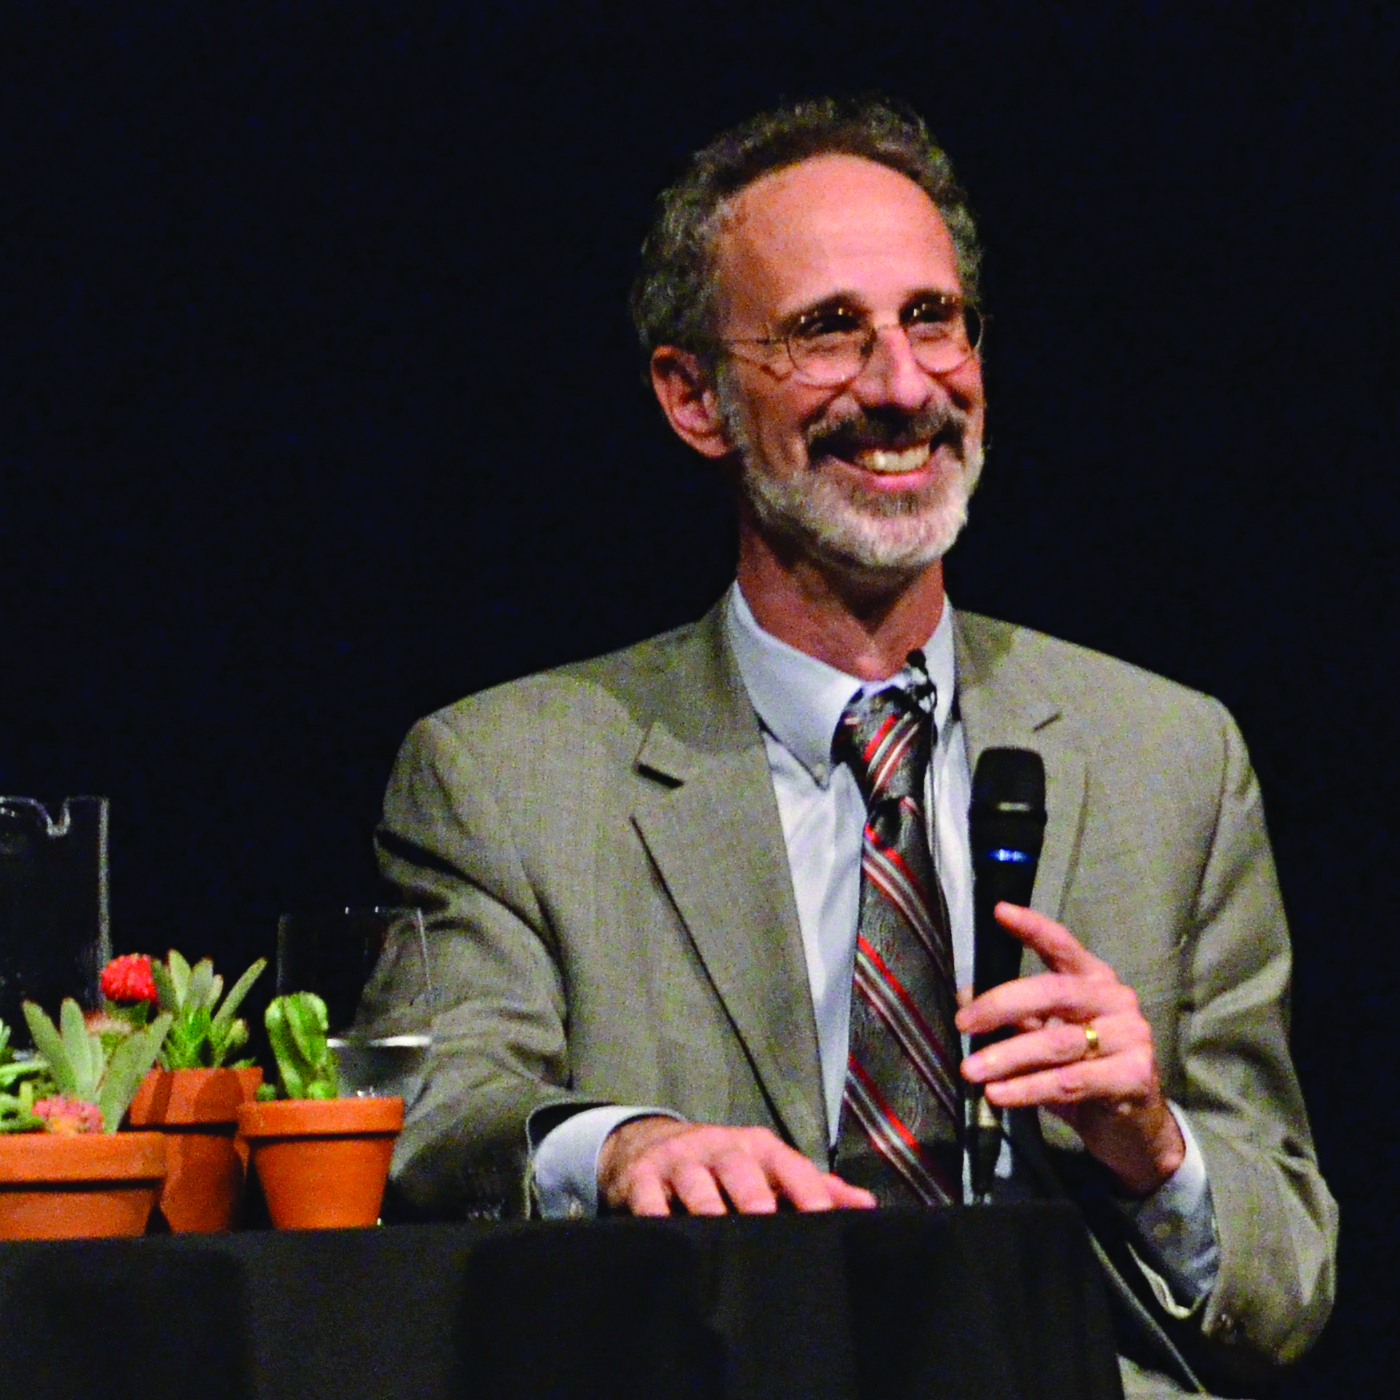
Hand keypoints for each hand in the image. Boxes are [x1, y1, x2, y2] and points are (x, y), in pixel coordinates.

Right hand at [597, 1116, 877, 1215]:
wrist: (650, 1143)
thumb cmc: (722, 1163)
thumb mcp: (766, 1166)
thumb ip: (813, 1186)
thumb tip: (865, 1205)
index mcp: (757, 1147)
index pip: (789, 1165)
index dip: (807, 1191)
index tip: (824, 1219)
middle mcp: (720, 1147)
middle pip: (739, 1168)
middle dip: (754, 1195)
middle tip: (766, 1223)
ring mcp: (680, 1160)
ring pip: (694, 1181)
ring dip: (706, 1206)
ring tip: (717, 1233)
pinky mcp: (642, 1175)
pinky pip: (646, 1195)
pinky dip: (653, 1211)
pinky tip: (663, 1229)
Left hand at [956, 903, 1185, 1196]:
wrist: (1135, 1130)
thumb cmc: (1085, 1074)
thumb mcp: (1048, 1038)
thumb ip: (1016, 1016)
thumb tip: (962, 997)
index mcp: (1095, 980)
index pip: (1063, 946)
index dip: (1033, 928)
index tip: (999, 911)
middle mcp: (1117, 1000)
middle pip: (1053, 992)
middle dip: (1001, 1005)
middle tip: (963, 1022)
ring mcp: (1131, 1037)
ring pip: (1056, 1042)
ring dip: (1006, 1057)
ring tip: (970, 1070)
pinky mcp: (1135, 1076)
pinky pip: (1069, 1081)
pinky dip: (1027, 1089)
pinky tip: (998, 1095)